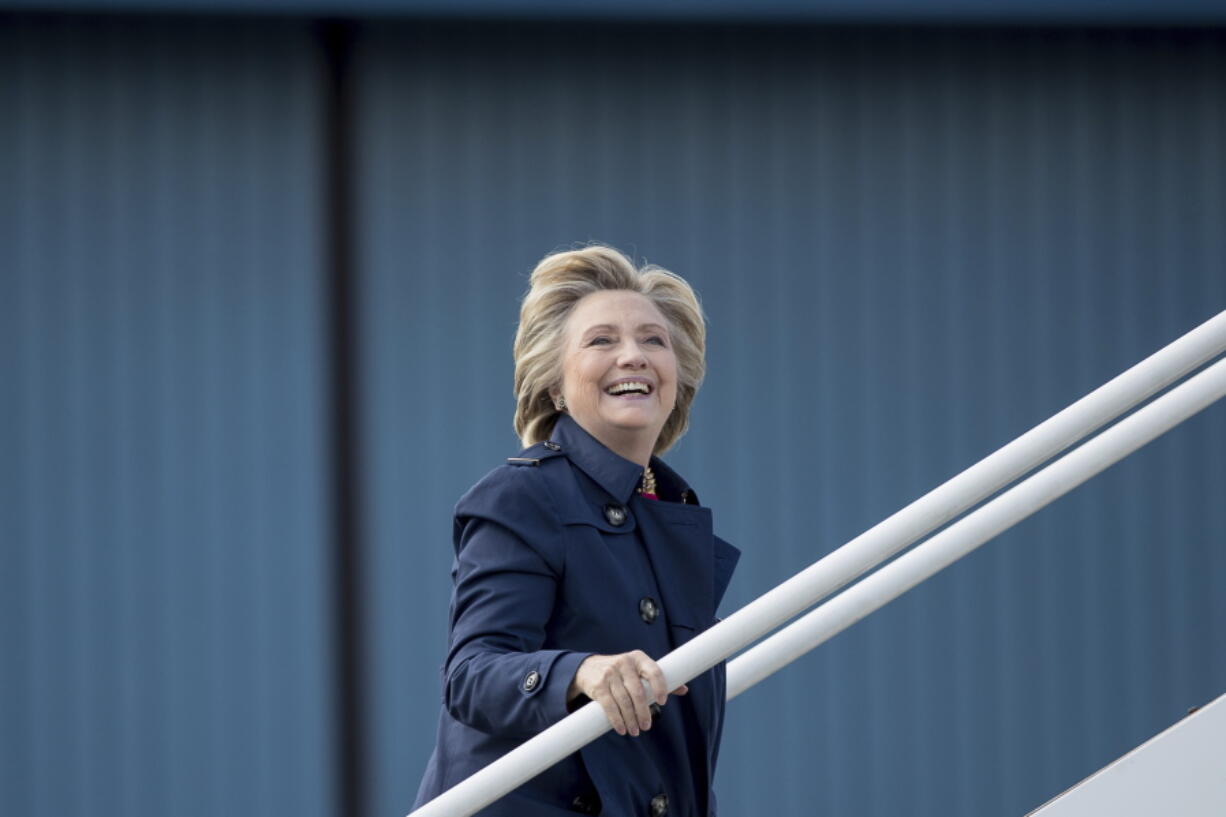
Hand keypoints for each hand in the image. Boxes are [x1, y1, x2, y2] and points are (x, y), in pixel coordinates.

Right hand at [566, 651, 687, 735]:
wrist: (588, 668)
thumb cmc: (621, 672)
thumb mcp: (638, 670)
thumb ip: (658, 679)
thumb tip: (683, 689)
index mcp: (638, 658)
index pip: (654, 671)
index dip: (660, 687)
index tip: (662, 702)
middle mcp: (624, 663)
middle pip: (638, 692)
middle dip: (643, 712)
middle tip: (647, 726)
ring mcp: (610, 673)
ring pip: (624, 701)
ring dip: (631, 719)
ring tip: (635, 731)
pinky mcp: (598, 685)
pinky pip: (609, 706)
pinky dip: (617, 720)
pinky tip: (622, 728)